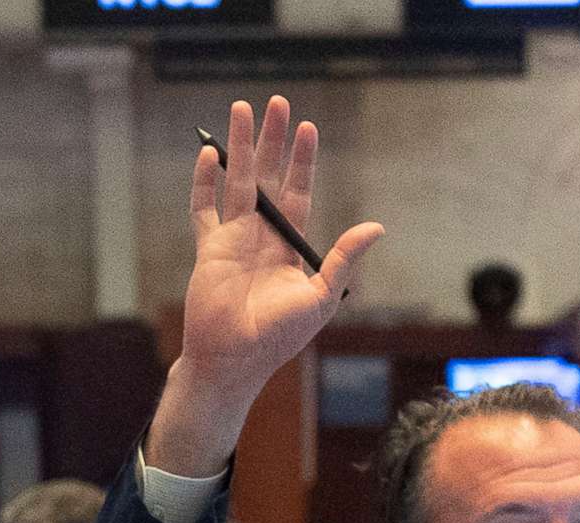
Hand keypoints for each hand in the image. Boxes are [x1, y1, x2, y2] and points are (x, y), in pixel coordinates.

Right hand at [144, 96, 384, 476]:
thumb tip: (377, 227)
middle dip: (273, 140)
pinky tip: (208, 155)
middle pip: (268, 177)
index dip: (303, 160)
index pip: (298, 192)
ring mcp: (233, 240)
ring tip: (240, 109)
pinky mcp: (208, 250)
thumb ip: (344, 259)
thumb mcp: (321, 297)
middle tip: (276, 103)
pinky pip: (203, 209)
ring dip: (239, 146)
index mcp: (290, 246)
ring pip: (237, 181)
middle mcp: (262, 237)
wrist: (235, 361)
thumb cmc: (279, 337)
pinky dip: (203, 183)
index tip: (307, 128)